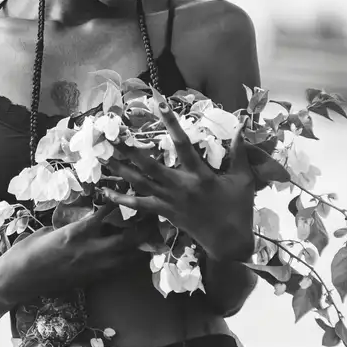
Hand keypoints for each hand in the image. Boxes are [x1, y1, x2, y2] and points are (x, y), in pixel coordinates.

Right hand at [0, 203, 143, 299]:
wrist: (18, 281)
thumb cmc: (27, 251)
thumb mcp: (49, 230)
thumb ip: (71, 224)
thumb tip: (85, 217)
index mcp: (76, 234)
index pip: (107, 214)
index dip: (121, 201)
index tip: (130, 190)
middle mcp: (89, 251)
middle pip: (128, 239)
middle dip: (144, 227)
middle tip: (153, 214)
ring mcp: (92, 268)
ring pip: (128, 258)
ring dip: (141, 245)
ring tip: (151, 232)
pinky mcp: (91, 280)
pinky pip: (118, 268)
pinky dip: (128, 258)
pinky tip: (132, 251)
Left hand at [100, 101, 255, 263]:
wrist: (230, 243)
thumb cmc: (239, 209)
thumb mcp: (243, 179)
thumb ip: (239, 152)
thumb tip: (242, 125)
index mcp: (200, 175)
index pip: (183, 144)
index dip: (171, 122)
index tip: (160, 103)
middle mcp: (180, 186)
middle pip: (149, 165)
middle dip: (129, 149)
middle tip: (112, 135)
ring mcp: (169, 201)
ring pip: (139, 183)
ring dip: (120, 169)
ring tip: (103, 157)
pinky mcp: (164, 213)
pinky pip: (139, 205)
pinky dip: (121, 199)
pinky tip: (104, 191)